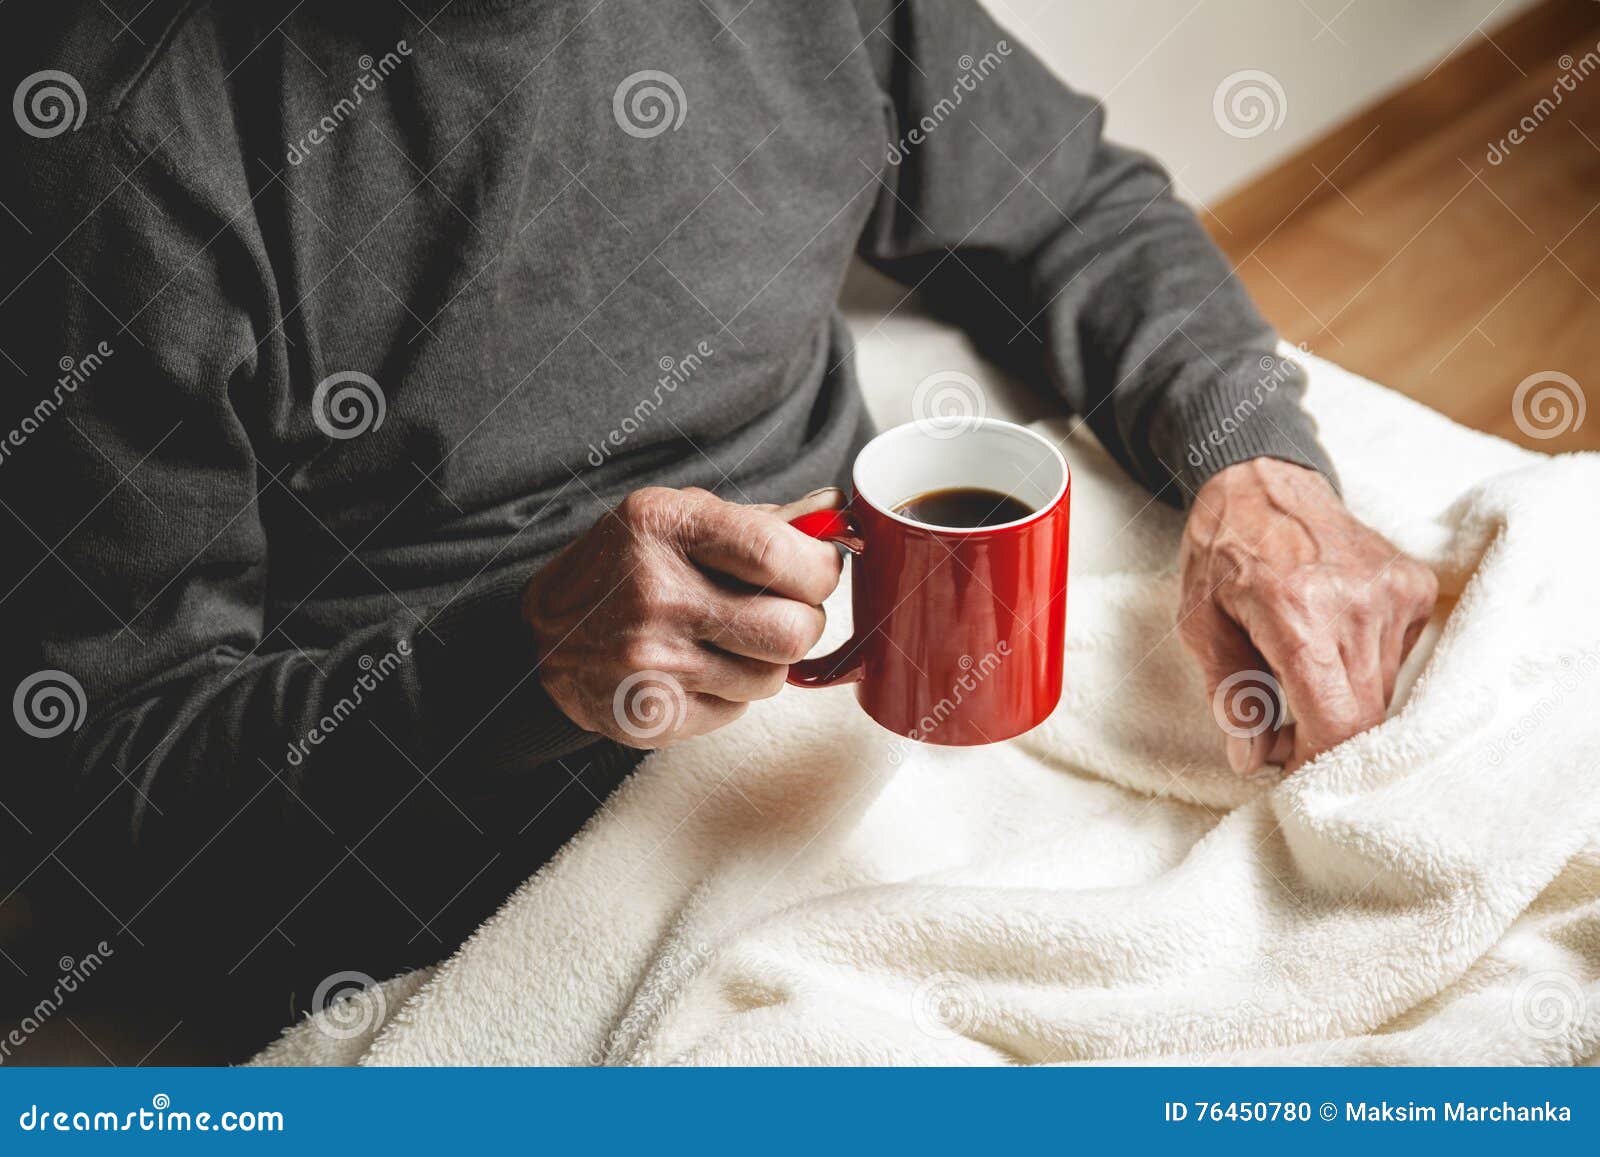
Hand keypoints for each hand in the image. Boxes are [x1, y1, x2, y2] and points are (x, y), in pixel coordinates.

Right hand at [522, 485, 843, 747]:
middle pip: (791, 629)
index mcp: (665, 528)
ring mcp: (652, 661)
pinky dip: (731, 693)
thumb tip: (836, 518)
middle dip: (804, 622)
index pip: (777, 554)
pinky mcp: (653, 713)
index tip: (819, 570)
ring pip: (772, 677)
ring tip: (729, 640)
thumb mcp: (676, 519)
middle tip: (783, 612)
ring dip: (765, 661)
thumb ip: (755, 522)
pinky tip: (698, 670)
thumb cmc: (624, 570)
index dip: (819, 568)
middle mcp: (656, 594)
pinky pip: (737, 711)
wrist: (544, 640)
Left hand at [1178, 458, 1436, 773]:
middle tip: (1279, 732)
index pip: (1338, 720)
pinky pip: (1397, 657)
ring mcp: (1393, 591)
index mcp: (1297, 611)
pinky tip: (1328, 638)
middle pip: (1364, 716)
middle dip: (1323, 740)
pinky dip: (1362, 667)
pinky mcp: (1414, 587)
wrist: (1262, 481)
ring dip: (1342, 704)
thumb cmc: (1221, 553)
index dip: (1319, 762)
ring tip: (1296, 678)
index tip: (1293, 774)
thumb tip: (1252, 759)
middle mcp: (1356, 602)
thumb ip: (1228, 693)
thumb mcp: (1198, 624)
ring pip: (1382, 692)